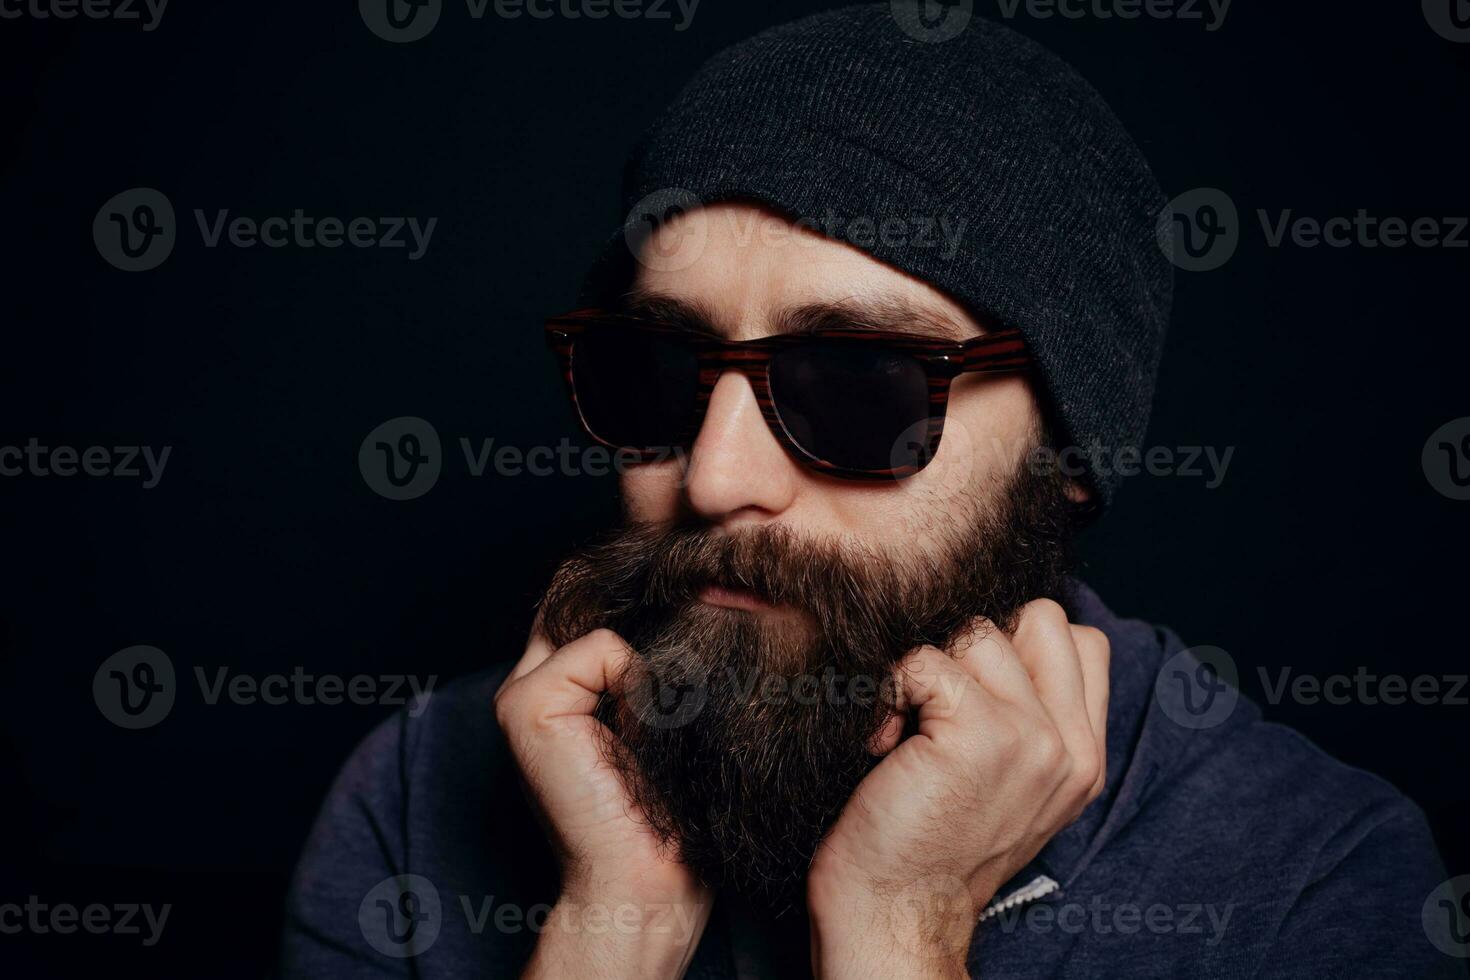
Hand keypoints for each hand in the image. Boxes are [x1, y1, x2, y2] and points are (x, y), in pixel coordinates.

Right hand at [494, 626, 712, 978]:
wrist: (645, 880)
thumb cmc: (667, 809)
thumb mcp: (661, 719)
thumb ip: (648, 661)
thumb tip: (688, 597)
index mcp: (560, 686)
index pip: (592, 605)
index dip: (642, 602)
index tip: (690, 600)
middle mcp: (532, 681)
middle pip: (593, 602)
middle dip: (648, 612)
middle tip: (679, 676)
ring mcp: (520, 692)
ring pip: (603, 625)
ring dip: (648, 667)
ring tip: (658, 725)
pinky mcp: (526, 706)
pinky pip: (601, 648)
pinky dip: (637, 682)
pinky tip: (638, 735)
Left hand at [806, 600, 1109, 978]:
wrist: (894, 915)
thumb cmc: (928, 844)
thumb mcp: (1005, 785)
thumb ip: (1027, 717)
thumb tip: (996, 636)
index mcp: (1084, 757)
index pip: (1079, 639)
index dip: (1018, 646)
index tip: (969, 695)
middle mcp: (1070, 747)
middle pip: (1040, 618)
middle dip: (978, 644)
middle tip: (939, 704)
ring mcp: (1031, 738)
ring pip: (978, 631)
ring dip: (928, 669)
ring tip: (907, 728)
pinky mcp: (978, 735)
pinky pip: (925, 658)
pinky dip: (891, 688)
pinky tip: (884, 741)